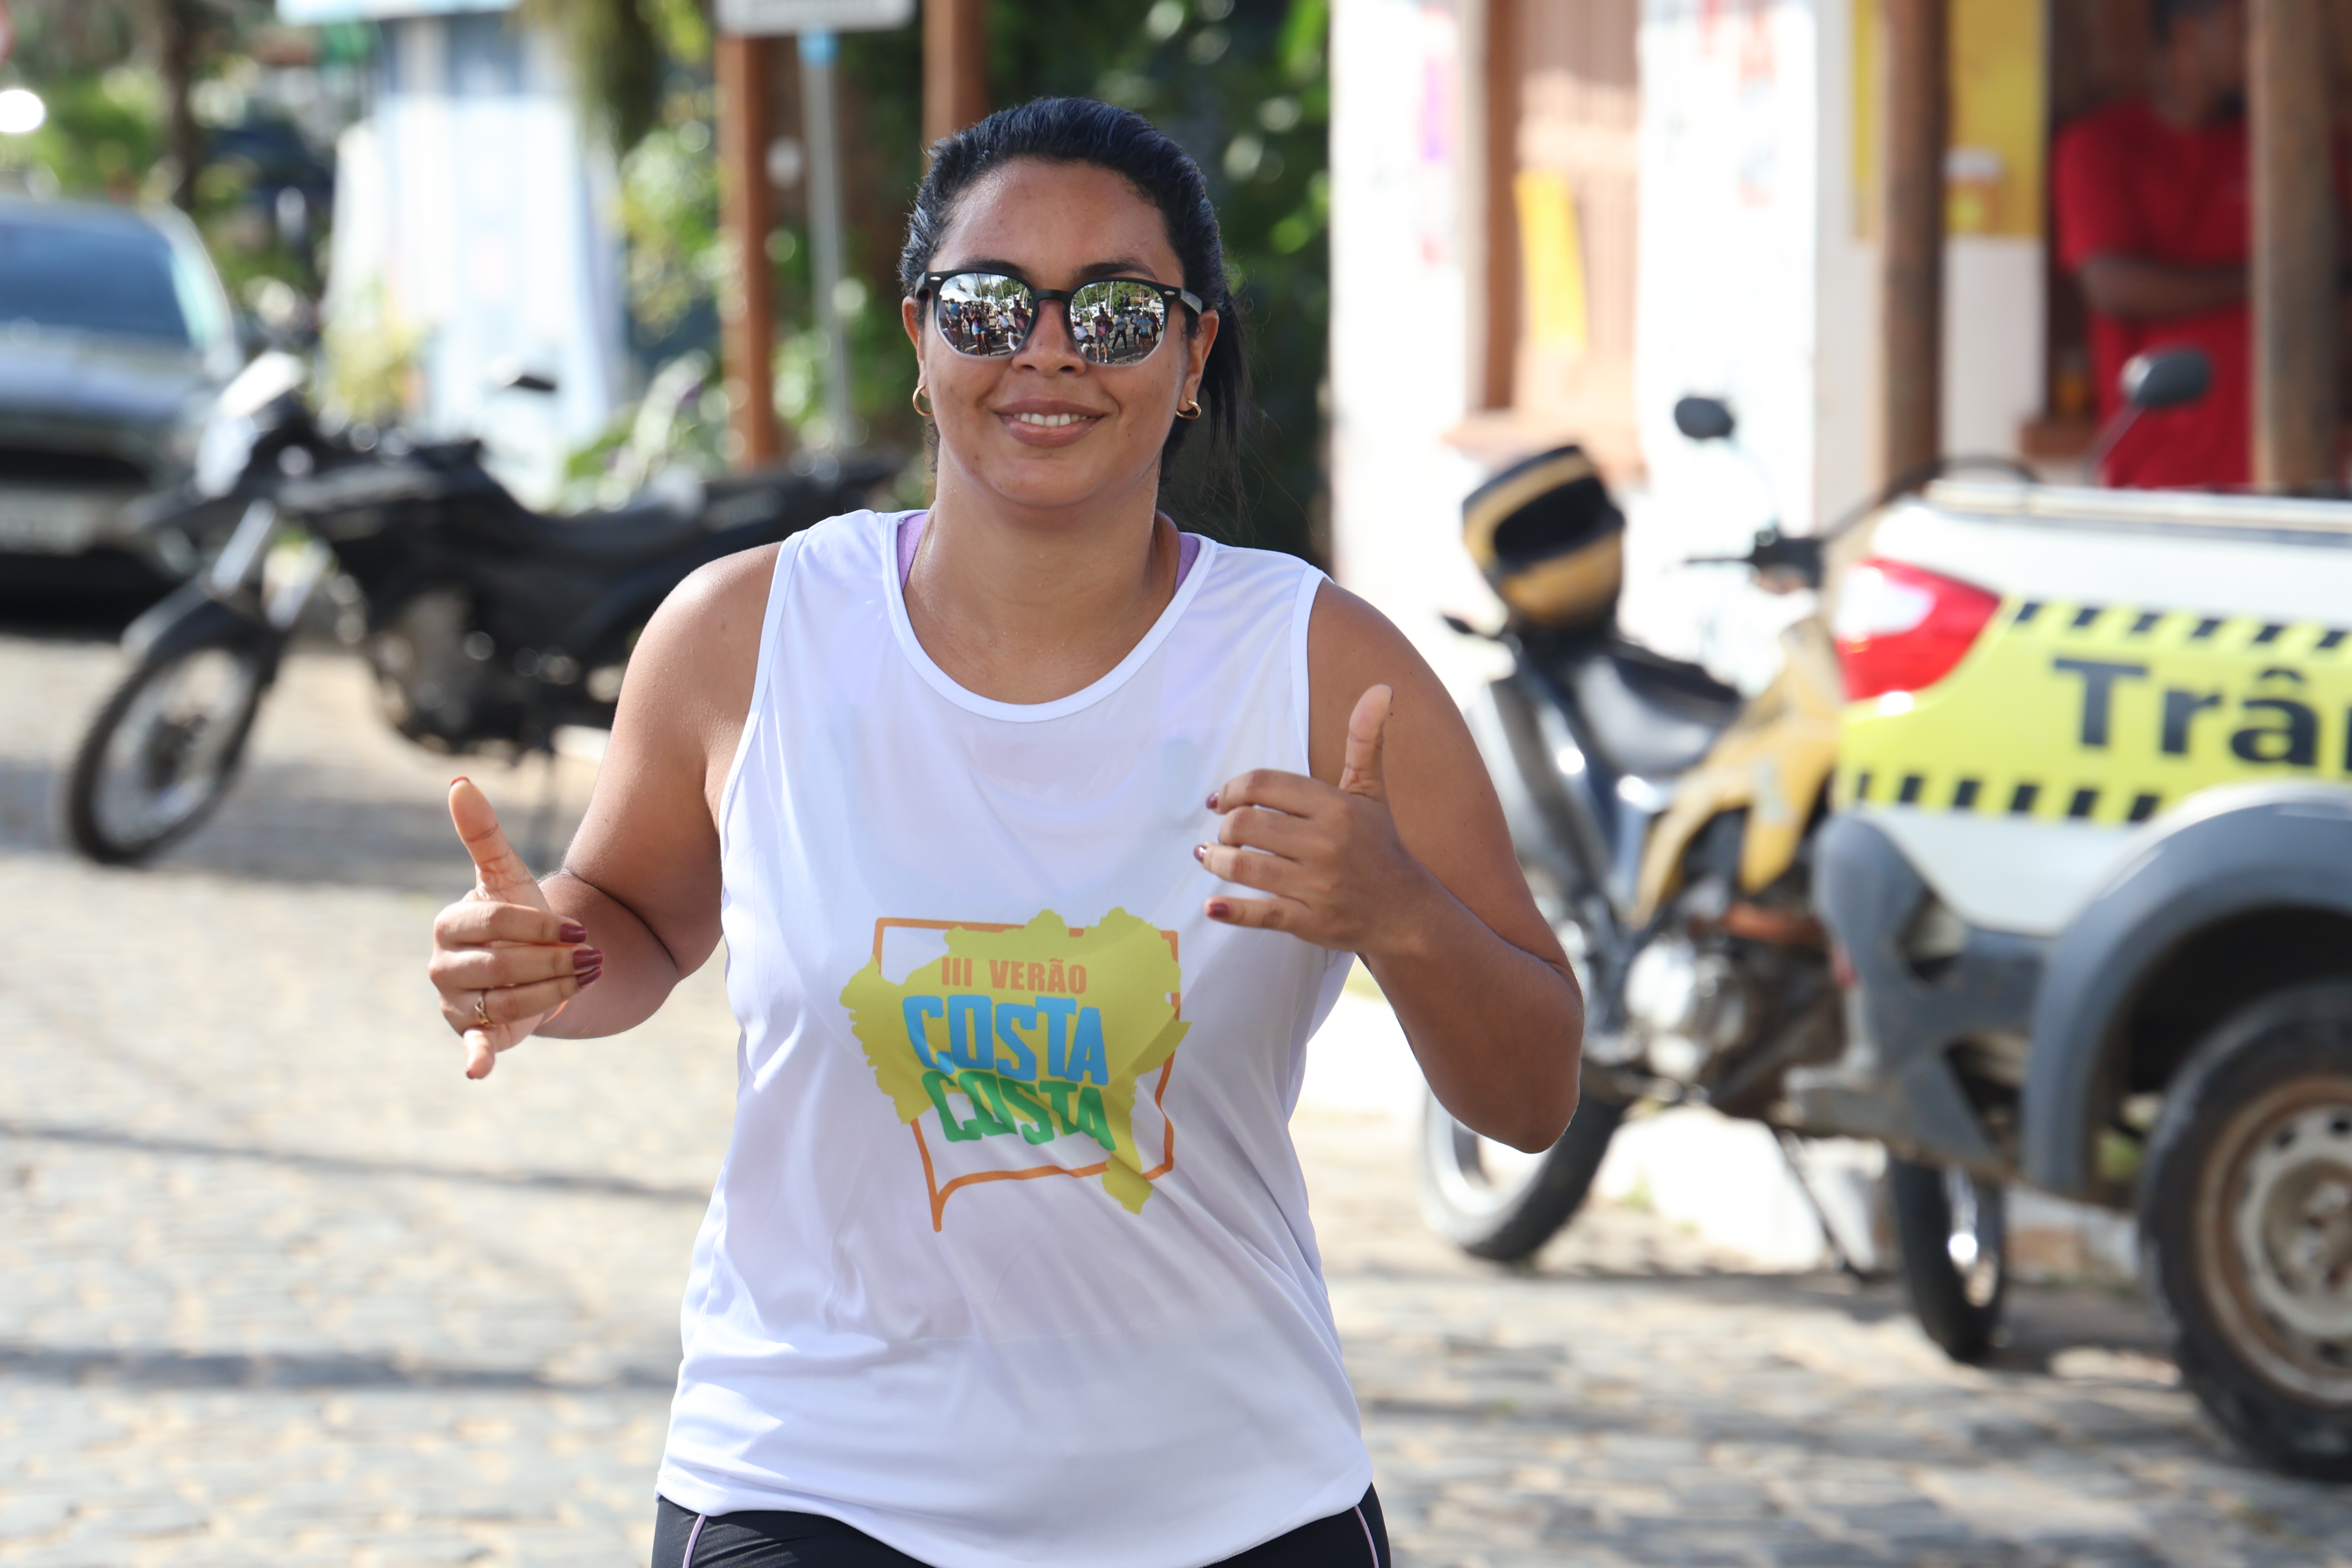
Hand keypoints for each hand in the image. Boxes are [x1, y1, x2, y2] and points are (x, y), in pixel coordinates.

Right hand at [427, 778, 600, 1078]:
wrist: (531, 962)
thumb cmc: (518, 915)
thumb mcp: (506, 874)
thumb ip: (482, 832)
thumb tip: (458, 781)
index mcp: (450, 924)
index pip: (498, 922)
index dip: (543, 926)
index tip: (579, 930)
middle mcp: (444, 966)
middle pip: (505, 964)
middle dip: (555, 961)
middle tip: (591, 957)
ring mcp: (456, 1003)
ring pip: (509, 1000)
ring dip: (555, 990)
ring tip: (584, 978)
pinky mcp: (474, 1034)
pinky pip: (473, 1047)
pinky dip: (477, 1059)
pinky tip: (478, 1071)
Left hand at [1196, 685, 1433, 952]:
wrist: (1407, 912)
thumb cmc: (1380, 846)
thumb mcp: (1371, 792)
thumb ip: (1365, 741)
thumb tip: (1382, 688)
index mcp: (1336, 806)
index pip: (1264, 785)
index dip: (1232, 789)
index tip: (1220, 800)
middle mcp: (1327, 843)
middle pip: (1247, 824)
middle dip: (1224, 827)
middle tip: (1223, 833)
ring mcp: (1318, 884)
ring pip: (1246, 867)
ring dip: (1217, 861)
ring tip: (1209, 858)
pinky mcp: (1312, 921)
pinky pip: (1261, 914)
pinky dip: (1232, 911)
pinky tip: (1212, 905)